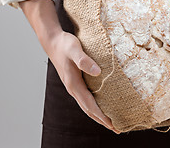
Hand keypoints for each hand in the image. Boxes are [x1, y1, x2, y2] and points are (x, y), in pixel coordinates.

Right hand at [18, 0, 119, 133]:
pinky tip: (101, 104)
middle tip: (117, 129)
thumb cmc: (65, 44)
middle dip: (102, 120)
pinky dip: (94, 106)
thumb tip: (98, 72)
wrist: (53, 41)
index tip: (113, 125)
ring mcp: (73, 86)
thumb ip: (84, 61)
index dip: (101, 116)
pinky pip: (86, 98)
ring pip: (87, 105)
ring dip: (98, 115)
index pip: (90, 105)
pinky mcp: (75, 82)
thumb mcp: (75, 49)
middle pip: (88, 110)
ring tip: (111, 121)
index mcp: (73, 84)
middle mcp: (73, 88)